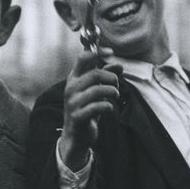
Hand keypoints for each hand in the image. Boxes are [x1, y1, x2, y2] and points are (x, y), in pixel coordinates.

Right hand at [60, 49, 119, 169]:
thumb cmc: (88, 110)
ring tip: (115, 96)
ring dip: (112, 92)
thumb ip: (106, 77)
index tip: (111, 52)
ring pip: (97, 90)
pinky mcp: (77, 116)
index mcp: (74, 79)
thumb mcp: (97, 91)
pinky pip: (97, 107)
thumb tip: (118, 65)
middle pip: (95, 74)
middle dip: (111, 78)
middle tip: (116, 85)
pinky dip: (108, 106)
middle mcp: (71, 88)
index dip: (98, 52)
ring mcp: (73, 103)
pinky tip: (109, 109)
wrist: (77, 136)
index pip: (83, 58)